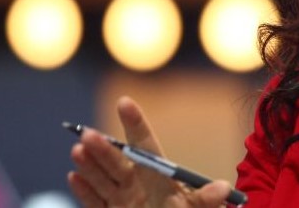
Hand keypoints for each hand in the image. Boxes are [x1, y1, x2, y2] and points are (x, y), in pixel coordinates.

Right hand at [67, 96, 231, 206]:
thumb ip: (205, 199)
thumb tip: (224, 188)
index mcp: (159, 176)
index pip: (145, 144)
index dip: (135, 123)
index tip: (125, 102)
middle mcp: (138, 183)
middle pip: (119, 162)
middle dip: (104, 148)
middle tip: (88, 133)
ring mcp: (123, 199)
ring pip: (103, 179)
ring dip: (90, 165)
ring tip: (78, 148)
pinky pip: (95, 202)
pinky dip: (84, 191)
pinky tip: (73, 176)